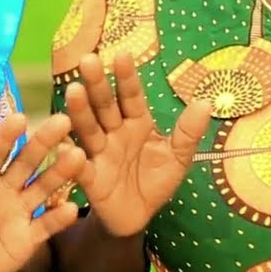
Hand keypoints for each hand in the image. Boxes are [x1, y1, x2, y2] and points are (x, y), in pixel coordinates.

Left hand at [0, 112, 84, 271]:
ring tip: (77, 156)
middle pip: (26, 162)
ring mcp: (20, 210)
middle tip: (62, 121)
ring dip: (59, 173)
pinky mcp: (30, 236)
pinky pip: (45, 225)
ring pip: (42, 187)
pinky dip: (58, 218)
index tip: (18, 118)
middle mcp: (6, 187)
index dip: (5, 136)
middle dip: (43, 143)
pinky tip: (71, 207)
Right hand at [65, 53, 211, 237]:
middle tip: (89, 60)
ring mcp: (99, 153)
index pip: (131, 97)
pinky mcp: (90, 179)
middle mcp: (114, 132)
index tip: (123, 55)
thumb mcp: (177, 159)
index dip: (127, 78)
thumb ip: (187, 133)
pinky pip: (81, 167)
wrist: (137, 217)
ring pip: (89, 129)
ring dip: (80, 111)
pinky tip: (65, 145)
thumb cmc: (154, 180)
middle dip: (98, 84)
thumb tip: (205, 102)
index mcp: (137, 123)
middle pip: (105, 106)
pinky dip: (72, 157)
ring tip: (74, 91)